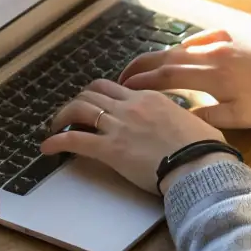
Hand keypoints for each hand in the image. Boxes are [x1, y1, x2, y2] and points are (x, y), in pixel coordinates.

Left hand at [40, 78, 224, 193]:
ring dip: (62, 117)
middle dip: (77, 101)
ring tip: (54, 127)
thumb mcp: (193, 122)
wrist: (199, 164)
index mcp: (149, 97)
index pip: (115, 87)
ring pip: (79, 109)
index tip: (94, 103)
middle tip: (70, 114)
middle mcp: (130, 105)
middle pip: (92, 92)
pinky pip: (75, 139)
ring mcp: (119, 125)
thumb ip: (179, 118)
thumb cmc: (203, 148)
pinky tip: (47, 148)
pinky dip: (57, 141)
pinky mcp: (110, 149)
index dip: (99, 94)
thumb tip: (182, 125)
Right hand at [119, 28, 250, 128]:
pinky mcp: (239, 36)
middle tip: (122, 76)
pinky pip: (204, 38)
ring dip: (161, 56)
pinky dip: (187, 45)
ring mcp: (227, 41)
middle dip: (142, 67)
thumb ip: (208, 118)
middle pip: (168, 58)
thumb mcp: (244, 118)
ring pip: (184, 47)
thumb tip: (179, 120)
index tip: (123, 89)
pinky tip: (184, 49)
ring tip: (146, 67)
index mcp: (214, 76)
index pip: (166, 78)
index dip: (142, 84)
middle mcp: (215, 53)